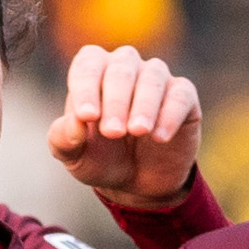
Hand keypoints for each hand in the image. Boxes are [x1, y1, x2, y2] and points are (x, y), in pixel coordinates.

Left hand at [44, 42, 200, 209]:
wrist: (136, 183)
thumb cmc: (100, 158)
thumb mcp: (75, 157)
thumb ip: (64, 139)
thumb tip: (75, 123)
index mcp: (94, 72)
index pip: (88, 65)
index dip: (86, 87)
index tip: (87, 117)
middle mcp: (125, 67)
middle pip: (121, 68)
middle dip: (116, 100)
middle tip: (113, 132)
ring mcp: (156, 79)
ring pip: (153, 77)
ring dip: (144, 104)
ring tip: (138, 131)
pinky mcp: (183, 97)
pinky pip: (180, 95)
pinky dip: (170, 114)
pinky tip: (159, 137)